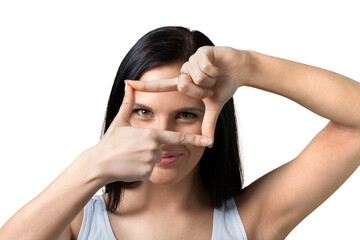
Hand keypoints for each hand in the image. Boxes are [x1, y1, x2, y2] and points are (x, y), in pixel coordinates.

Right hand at [87, 83, 211, 183]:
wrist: (99, 163)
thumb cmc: (110, 142)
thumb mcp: (120, 122)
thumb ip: (128, 104)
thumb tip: (128, 84)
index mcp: (151, 134)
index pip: (177, 136)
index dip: (194, 139)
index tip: (209, 140)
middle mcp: (154, 148)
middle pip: (161, 149)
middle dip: (150, 150)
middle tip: (133, 150)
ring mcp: (151, 161)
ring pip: (155, 160)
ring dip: (145, 160)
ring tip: (130, 157)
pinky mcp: (146, 173)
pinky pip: (149, 171)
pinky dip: (141, 169)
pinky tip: (130, 166)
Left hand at [127, 46, 250, 140]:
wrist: (240, 69)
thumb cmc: (224, 85)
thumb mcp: (214, 106)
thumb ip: (208, 123)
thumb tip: (210, 143)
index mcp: (183, 83)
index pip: (161, 87)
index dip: (144, 86)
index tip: (127, 84)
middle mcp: (184, 71)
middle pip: (183, 86)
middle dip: (200, 90)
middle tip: (210, 87)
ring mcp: (191, 60)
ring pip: (194, 77)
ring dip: (208, 81)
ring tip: (215, 76)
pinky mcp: (201, 51)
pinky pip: (203, 66)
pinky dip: (214, 71)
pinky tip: (218, 68)